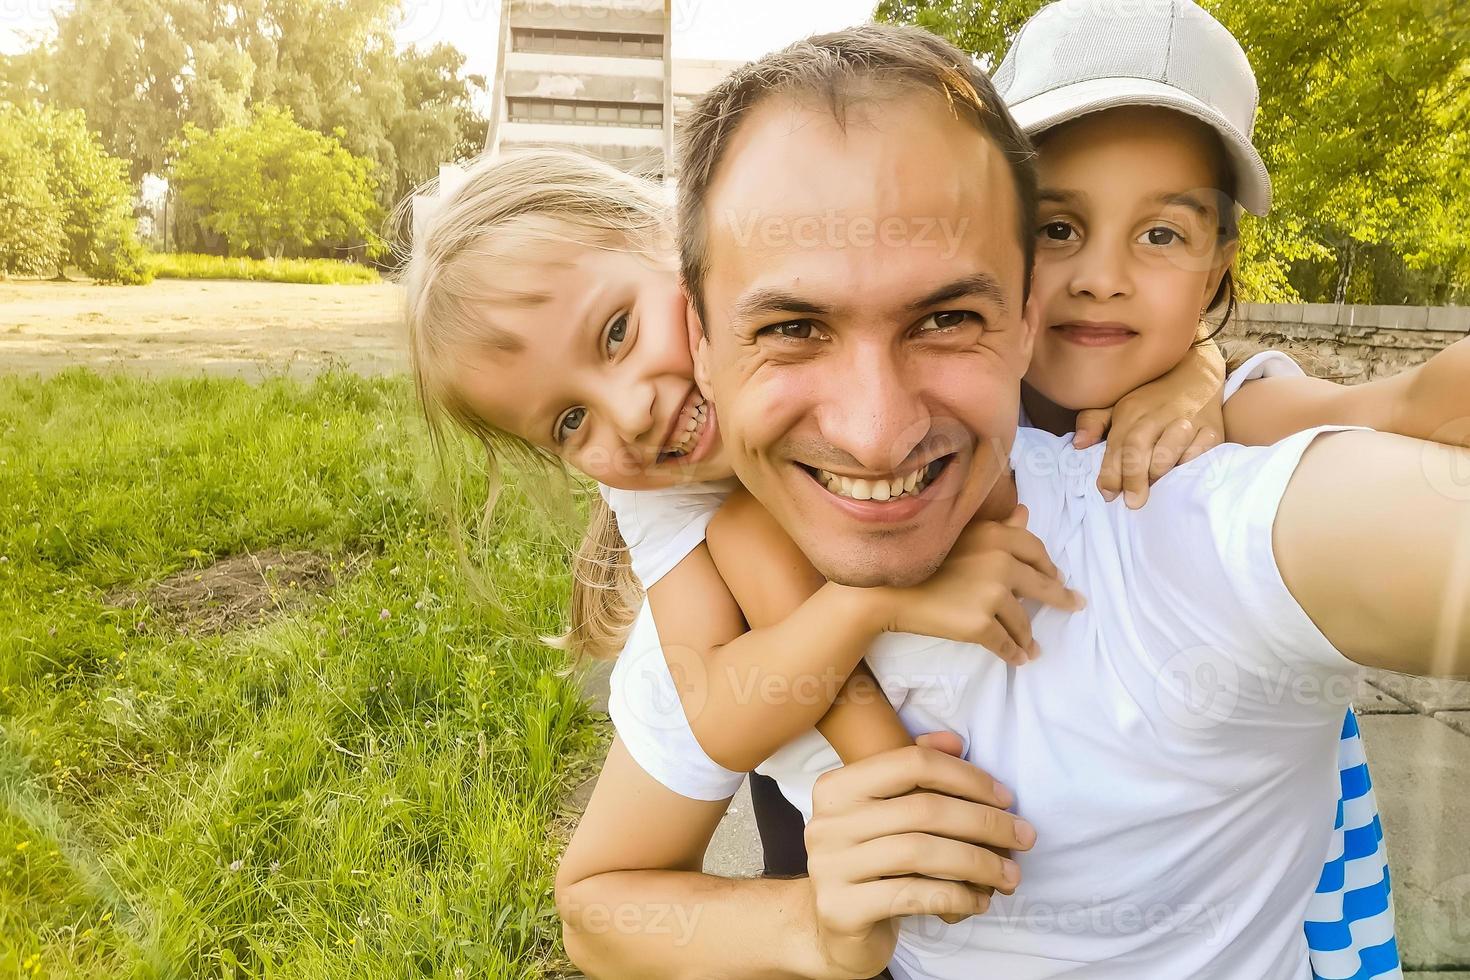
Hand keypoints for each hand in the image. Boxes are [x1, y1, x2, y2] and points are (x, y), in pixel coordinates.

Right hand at [804, 739, 1035, 978]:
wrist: (833, 931)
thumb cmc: (871, 865)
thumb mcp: (888, 815)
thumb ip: (915, 775)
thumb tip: (954, 741)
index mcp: (838, 787)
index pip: (912, 762)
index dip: (966, 776)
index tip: (1006, 799)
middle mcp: (828, 822)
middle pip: (923, 809)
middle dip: (985, 822)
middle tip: (1024, 837)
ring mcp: (830, 866)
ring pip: (921, 853)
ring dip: (979, 863)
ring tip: (1010, 875)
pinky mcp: (842, 909)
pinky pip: (914, 896)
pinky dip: (957, 897)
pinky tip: (978, 901)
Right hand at [879, 506, 1083, 664]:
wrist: (886, 591)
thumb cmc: (920, 561)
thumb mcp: (962, 535)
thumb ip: (999, 527)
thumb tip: (1026, 513)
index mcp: (996, 536)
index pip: (1036, 551)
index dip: (1048, 566)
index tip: (1058, 577)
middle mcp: (1000, 562)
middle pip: (1041, 585)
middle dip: (1060, 598)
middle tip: (1073, 605)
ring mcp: (992, 594)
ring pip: (1022, 621)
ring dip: (1028, 636)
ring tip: (1032, 647)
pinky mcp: (980, 624)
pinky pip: (1005, 643)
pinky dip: (1014, 653)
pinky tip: (1020, 659)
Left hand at [1075, 384, 1223, 509]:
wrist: (1197, 373)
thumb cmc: (1151, 397)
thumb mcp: (1118, 403)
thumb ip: (1095, 422)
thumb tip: (1078, 444)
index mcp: (1131, 411)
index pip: (1118, 445)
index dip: (1111, 473)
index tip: (1108, 494)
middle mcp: (1157, 415)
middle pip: (1139, 447)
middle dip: (1133, 477)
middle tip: (1133, 502)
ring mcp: (1186, 421)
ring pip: (1169, 449)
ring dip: (1159, 471)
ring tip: (1154, 488)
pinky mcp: (1212, 430)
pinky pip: (1201, 451)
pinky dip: (1189, 464)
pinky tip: (1181, 475)